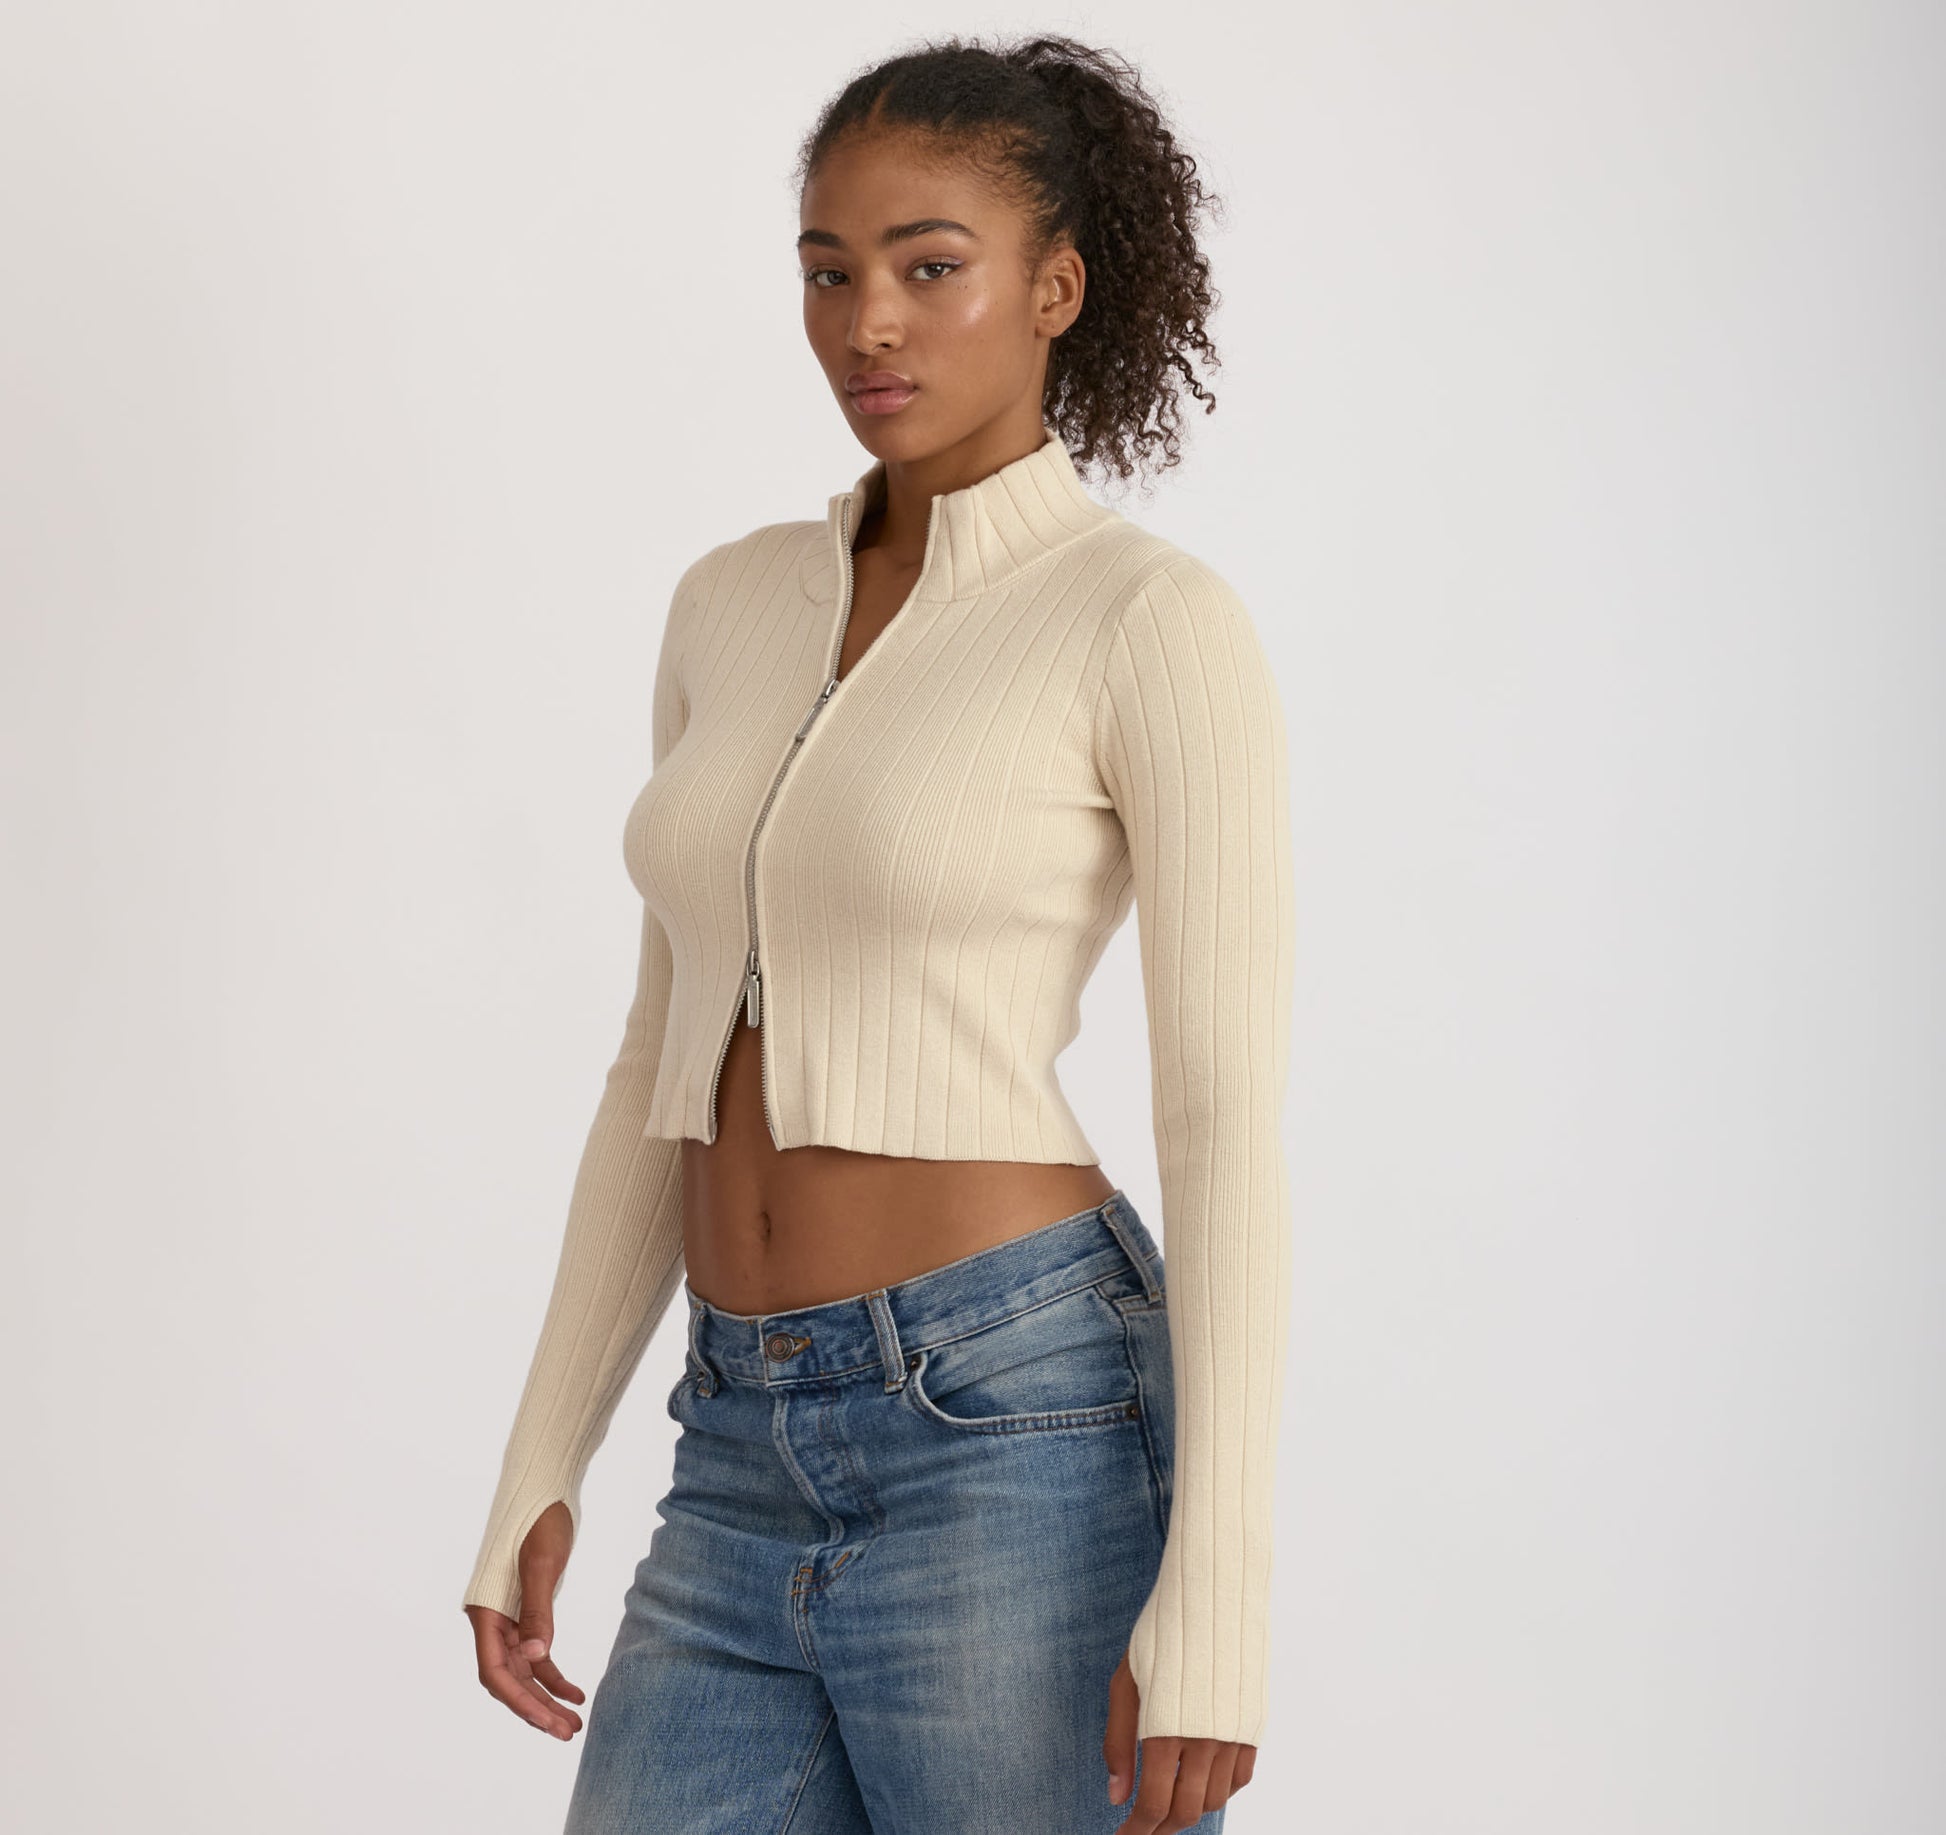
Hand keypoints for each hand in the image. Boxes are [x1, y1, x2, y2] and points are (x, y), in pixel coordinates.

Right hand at [465, 1500, 585, 1739]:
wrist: (544, 1486)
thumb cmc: (539, 1519)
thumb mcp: (541, 1564)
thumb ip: (538, 1611)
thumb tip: (538, 1656)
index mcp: (485, 1612)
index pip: (496, 1671)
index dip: (520, 1701)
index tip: (547, 1722)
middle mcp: (492, 1620)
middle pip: (510, 1678)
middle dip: (536, 1709)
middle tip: (568, 1734)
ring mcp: (509, 1617)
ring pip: (525, 1670)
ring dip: (546, 1697)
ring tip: (574, 1724)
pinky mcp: (527, 1610)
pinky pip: (538, 1652)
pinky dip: (554, 1674)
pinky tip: (575, 1693)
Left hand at [1103, 1646, 1255, 1831]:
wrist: (1213, 1594)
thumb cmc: (1160, 1633)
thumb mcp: (1126, 1683)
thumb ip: (1118, 1743)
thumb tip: (1117, 1796)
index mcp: (1166, 1727)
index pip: (1154, 1804)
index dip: (1137, 1831)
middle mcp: (1204, 1737)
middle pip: (1186, 1811)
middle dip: (1161, 1828)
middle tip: (1142, 1828)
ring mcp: (1234, 1733)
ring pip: (1214, 1800)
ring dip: (1189, 1811)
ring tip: (1168, 1804)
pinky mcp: (1253, 1725)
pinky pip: (1240, 1778)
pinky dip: (1219, 1791)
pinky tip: (1200, 1782)